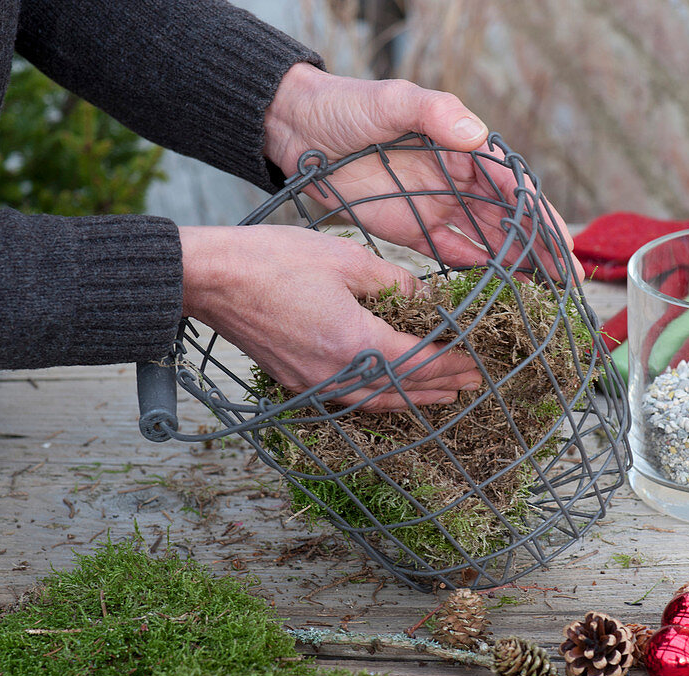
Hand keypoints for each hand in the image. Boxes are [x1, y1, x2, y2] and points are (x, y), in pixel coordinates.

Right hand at [180, 225, 481, 410]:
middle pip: (401, 390)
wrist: (210, 279)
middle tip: (471, 382)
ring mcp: (312, 383)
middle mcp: (335, 375)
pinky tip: (388, 392)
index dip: (451, 363)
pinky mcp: (295, 381)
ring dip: (411, 398)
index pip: (418, 362)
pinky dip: (378, 399)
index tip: (477, 361)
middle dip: (440, 386)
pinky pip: (349, 399)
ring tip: (441, 394)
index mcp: (353, 343)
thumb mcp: (347, 259)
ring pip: (375, 402)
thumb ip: (394, 285)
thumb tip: (426, 301)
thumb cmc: (273, 261)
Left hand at [263, 64, 582, 281]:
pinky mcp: (411, 229)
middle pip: (511, 220)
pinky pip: (452, 254)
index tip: (564, 246)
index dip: (542, 217)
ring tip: (544, 296)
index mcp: (463, 147)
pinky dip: (477, 272)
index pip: (514, 188)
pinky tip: (498, 291)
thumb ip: (434, 113)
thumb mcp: (392, 100)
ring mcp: (437, 206)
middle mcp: (458, 180)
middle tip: (566, 284)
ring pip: (489, 240)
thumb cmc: (347, 106)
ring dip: (517, 266)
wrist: (299, 128)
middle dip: (541, 250)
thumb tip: (478, 134)